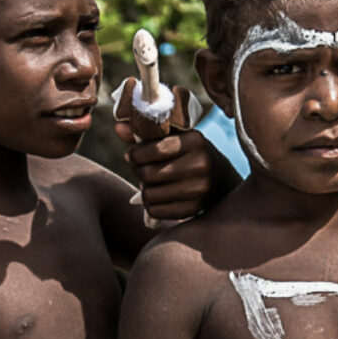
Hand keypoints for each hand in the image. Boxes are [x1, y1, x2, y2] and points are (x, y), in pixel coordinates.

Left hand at [115, 125, 240, 219]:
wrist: (219, 178)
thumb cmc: (189, 153)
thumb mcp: (174, 137)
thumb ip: (146, 132)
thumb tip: (118, 127)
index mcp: (196, 140)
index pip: (154, 149)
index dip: (135, 154)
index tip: (132, 155)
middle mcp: (201, 164)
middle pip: (149, 174)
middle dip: (138, 171)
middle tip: (140, 169)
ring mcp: (200, 188)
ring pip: (150, 195)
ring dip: (144, 189)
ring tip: (150, 183)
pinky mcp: (195, 208)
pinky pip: (157, 211)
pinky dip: (151, 205)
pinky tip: (158, 196)